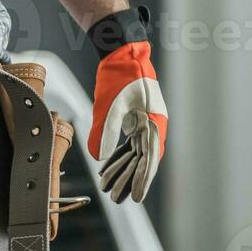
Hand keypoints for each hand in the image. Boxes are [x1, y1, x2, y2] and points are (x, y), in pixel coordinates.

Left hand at [87, 5, 167, 203]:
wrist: (123, 51)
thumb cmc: (119, 75)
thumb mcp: (110, 104)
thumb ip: (104, 130)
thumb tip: (98, 157)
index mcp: (153, 124)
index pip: (149, 159)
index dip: (142, 180)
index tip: (136, 197)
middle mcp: (153, 126)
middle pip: (141, 160)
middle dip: (128, 180)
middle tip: (115, 198)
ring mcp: (145, 123)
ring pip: (134, 154)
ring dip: (121, 170)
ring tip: (107, 188)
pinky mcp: (136, 120)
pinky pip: (128, 143)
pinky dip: (118, 155)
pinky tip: (107, 168)